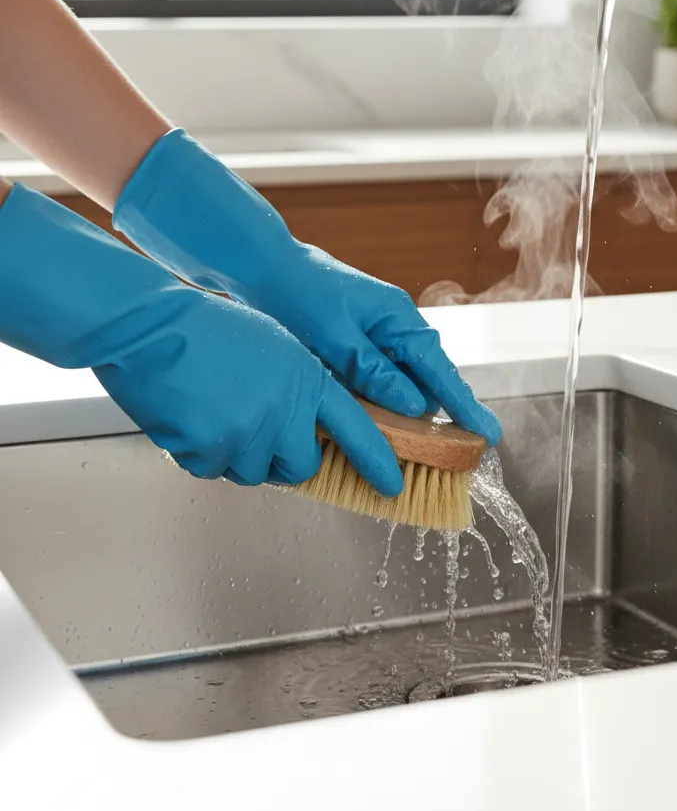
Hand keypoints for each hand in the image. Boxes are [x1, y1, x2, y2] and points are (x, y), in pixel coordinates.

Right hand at [0, 183, 402, 494]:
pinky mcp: (207, 453)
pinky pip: (212, 471)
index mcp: (308, 382)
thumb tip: (307, 423)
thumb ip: (301, 387)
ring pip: (254, 471)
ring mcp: (246, 437)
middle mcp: (284, 414)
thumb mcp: (278, 348)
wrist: (151, 327)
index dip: (376, 460)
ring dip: (240, 454)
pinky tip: (192, 417)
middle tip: (262, 431)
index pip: (357, 429)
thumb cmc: (210, 328)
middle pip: (302, 466)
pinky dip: (202, 454)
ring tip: (218, 411)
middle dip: (286, 458)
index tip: (391, 484)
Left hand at [248, 244, 502, 444]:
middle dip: (445, 416)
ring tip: (426, 451)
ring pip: (406, 383)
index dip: (465, 405)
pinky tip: (384, 428)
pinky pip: (383, 381)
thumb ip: (374, 371)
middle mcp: (396, 328)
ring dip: (412, 414)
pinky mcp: (360, 347)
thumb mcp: (335, 336)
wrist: (262, 267)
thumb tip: (415, 406)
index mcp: (398, 318)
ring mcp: (379, 337)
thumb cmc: (298, 295)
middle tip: (461, 455)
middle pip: (430, 379)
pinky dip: (385, 405)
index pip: (441, 369)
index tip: (489, 434)